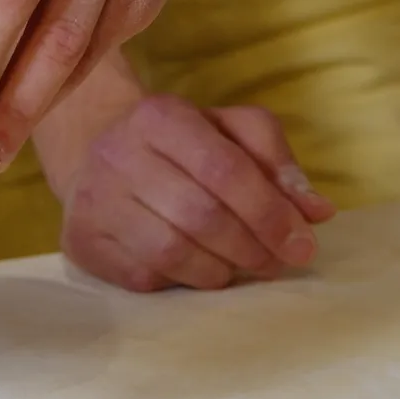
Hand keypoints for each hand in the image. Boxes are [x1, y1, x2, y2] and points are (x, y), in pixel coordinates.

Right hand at [56, 95, 335, 291]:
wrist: (98, 157)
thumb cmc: (181, 147)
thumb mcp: (231, 133)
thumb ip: (277, 163)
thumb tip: (317, 212)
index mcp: (160, 116)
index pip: (226, 169)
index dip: (270, 213)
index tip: (303, 244)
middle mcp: (118, 152)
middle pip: (201, 215)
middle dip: (251, 248)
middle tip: (277, 263)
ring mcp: (93, 199)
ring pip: (171, 252)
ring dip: (219, 270)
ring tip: (239, 267)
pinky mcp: (81, 241)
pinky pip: (144, 276)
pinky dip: (182, 282)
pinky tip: (198, 270)